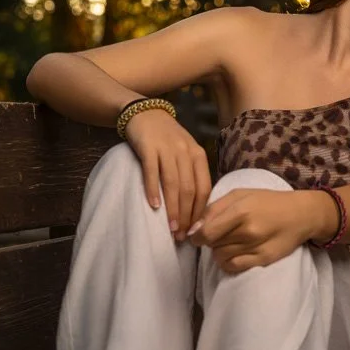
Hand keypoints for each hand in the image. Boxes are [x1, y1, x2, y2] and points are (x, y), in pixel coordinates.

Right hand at [124, 107, 211, 238]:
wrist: (145, 113)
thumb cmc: (167, 138)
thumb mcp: (185, 152)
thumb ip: (192, 174)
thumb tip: (196, 209)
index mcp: (198, 155)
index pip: (204, 189)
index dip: (200, 212)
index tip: (196, 231)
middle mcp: (185, 152)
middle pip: (189, 190)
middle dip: (186, 216)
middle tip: (182, 237)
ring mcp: (167, 149)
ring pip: (173, 184)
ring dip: (172, 209)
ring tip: (171, 229)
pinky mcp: (148, 147)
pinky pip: (151, 172)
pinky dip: (153, 190)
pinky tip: (154, 207)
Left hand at [187, 188, 310, 273]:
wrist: (300, 214)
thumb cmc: (267, 201)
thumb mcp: (240, 194)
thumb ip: (215, 208)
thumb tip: (194, 229)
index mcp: (240, 210)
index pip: (206, 232)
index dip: (196, 236)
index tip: (197, 235)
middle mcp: (248, 230)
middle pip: (212, 245)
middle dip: (210, 241)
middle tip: (219, 234)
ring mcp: (256, 247)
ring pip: (220, 257)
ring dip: (219, 251)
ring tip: (229, 242)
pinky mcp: (263, 260)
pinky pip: (233, 267)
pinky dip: (227, 262)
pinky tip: (233, 253)